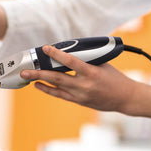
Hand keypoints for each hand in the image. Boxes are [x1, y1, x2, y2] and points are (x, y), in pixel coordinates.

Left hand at [20, 45, 150, 121]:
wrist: (125, 98)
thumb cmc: (115, 78)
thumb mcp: (102, 64)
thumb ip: (86, 59)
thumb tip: (69, 50)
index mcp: (92, 73)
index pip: (70, 62)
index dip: (56, 54)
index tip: (45, 48)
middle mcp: (84, 85)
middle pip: (57, 78)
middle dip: (39, 73)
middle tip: (25, 70)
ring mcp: (80, 95)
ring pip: (56, 87)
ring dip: (40, 82)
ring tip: (27, 77)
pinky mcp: (79, 101)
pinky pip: (60, 95)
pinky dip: (48, 90)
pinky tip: (39, 85)